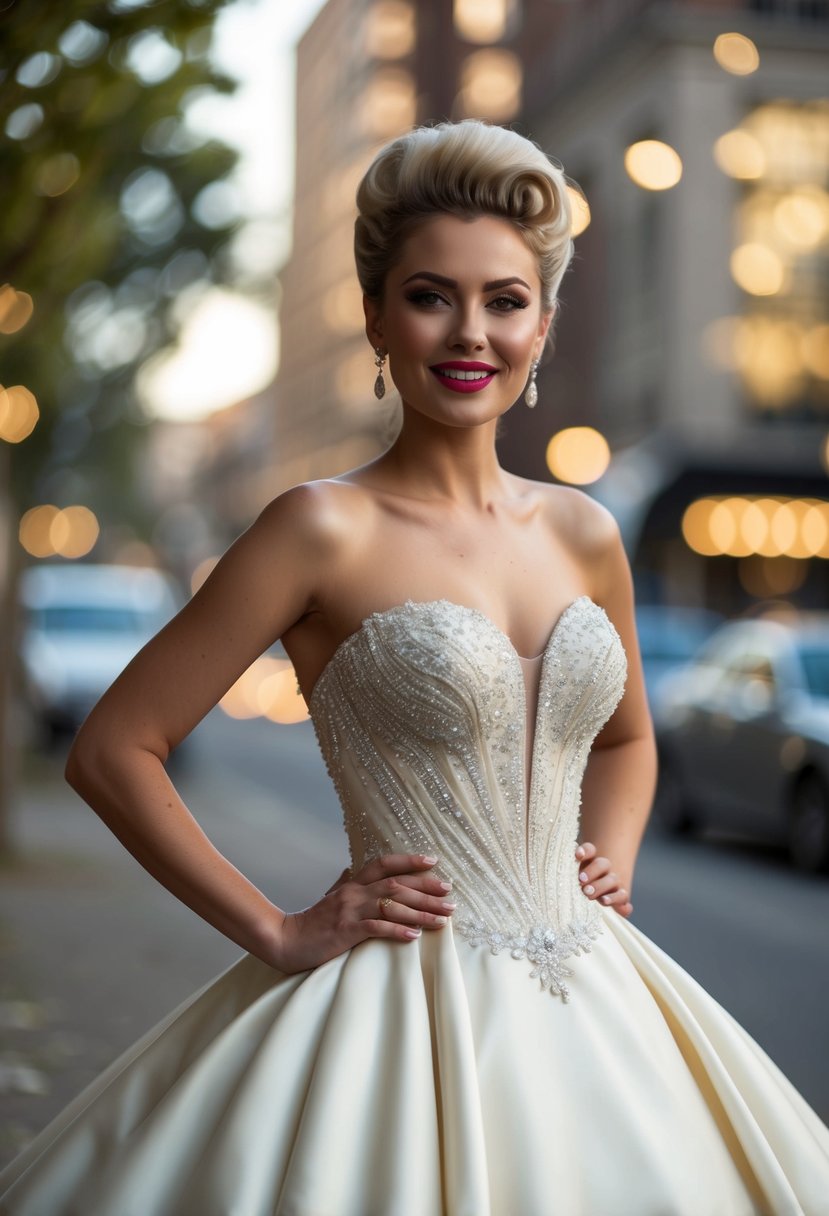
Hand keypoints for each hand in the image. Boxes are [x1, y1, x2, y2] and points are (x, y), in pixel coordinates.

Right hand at [273, 853, 455, 972]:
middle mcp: (354, 892)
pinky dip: (398, 929)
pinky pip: (377, 927)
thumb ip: (343, 884)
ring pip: (392, 904)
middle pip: (396, 884)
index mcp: (352, 884)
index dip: (409, 861)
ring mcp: (350, 910)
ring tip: (443, 919)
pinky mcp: (346, 931)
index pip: (384, 864)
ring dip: (421, 911)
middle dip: (426, 890)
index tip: (433, 862)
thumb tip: (350, 870)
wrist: (285, 940)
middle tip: (450, 896)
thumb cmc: (311, 923)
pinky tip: (415, 935)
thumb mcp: (329, 899)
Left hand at [575, 842, 632, 917]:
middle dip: (592, 872)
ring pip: (613, 880)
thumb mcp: (573, 875)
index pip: (590, 850)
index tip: (577, 856)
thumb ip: (569, 870)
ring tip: (589, 894)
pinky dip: (620, 902)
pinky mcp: (621, 899)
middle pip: (602, 864)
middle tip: (581, 881)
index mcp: (591, 860)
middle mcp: (605, 870)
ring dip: (601, 886)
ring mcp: (615, 884)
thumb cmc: (581, 884)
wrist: (598, 894)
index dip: (585, 851)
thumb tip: (571, 862)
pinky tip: (614, 905)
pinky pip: (624, 898)